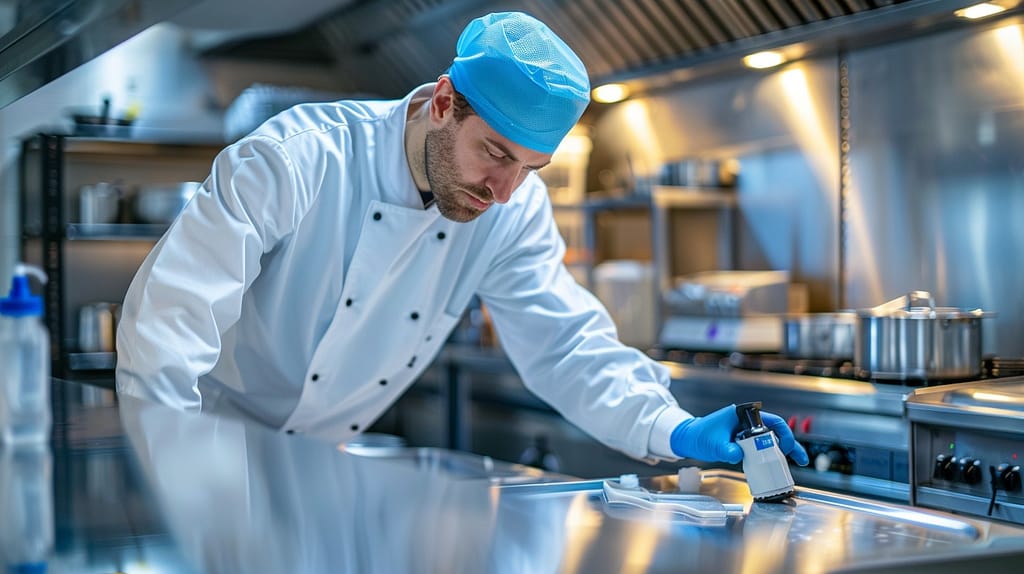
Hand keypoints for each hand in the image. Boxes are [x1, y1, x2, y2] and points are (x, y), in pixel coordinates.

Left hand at [670, 404, 809, 465]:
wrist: (689, 438)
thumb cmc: (700, 435)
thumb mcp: (713, 444)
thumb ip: (726, 449)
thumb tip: (738, 455)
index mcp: (743, 415)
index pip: (771, 420)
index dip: (783, 433)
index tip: (785, 447)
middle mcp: (748, 422)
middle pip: (776, 431)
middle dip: (790, 445)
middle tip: (800, 459)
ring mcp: (747, 432)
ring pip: (771, 440)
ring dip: (784, 451)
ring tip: (797, 463)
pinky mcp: (744, 442)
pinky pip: (761, 448)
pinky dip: (771, 456)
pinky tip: (777, 466)